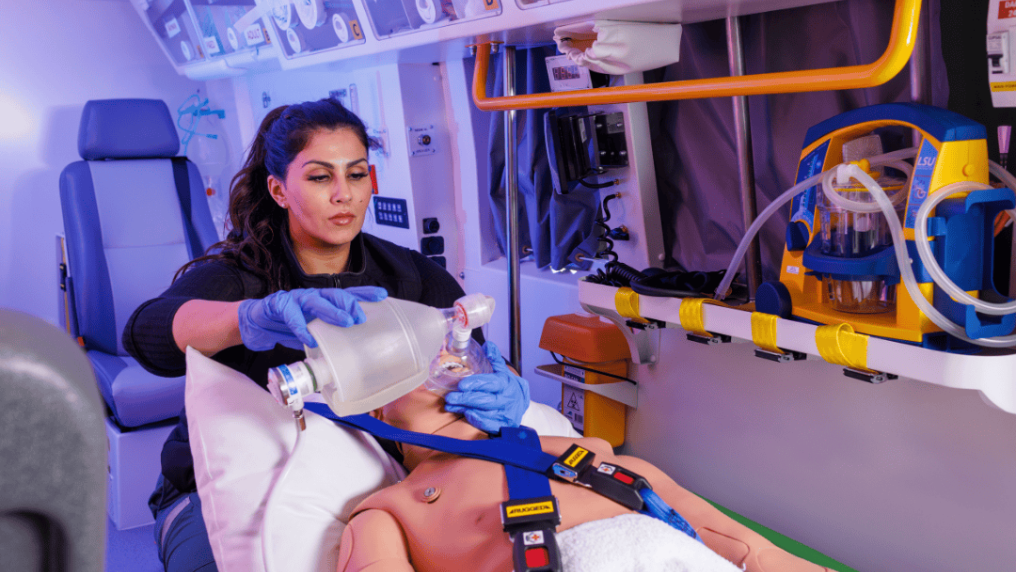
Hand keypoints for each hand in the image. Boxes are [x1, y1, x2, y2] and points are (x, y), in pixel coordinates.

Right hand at [237, 286, 386, 350]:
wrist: (254, 324)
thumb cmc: (287, 327)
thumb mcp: (313, 332)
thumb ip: (329, 337)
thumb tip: (351, 353)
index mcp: (322, 302)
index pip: (347, 295)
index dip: (364, 294)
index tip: (383, 296)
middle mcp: (312, 297)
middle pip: (335, 295)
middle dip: (350, 304)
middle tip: (362, 317)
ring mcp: (295, 299)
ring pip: (316, 300)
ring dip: (332, 310)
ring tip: (345, 321)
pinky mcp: (277, 305)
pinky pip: (291, 315)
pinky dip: (300, 326)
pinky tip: (308, 338)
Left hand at [444, 341, 529, 433]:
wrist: (523, 406)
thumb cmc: (508, 387)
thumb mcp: (503, 371)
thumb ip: (494, 358)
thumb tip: (488, 345)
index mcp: (505, 383)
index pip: (491, 383)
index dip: (476, 384)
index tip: (462, 384)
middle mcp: (506, 399)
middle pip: (485, 400)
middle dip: (465, 398)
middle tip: (450, 396)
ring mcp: (504, 413)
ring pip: (483, 412)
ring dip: (465, 408)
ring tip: (450, 404)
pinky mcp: (502, 425)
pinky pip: (488, 424)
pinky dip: (476, 420)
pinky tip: (465, 413)